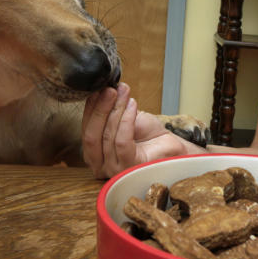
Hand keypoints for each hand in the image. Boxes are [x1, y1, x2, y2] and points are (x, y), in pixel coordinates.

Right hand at [81, 83, 203, 177]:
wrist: (171, 145)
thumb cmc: (148, 134)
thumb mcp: (124, 117)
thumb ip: (110, 109)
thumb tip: (102, 89)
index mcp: (94, 154)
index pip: (86, 130)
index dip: (90, 108)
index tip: (98, 89)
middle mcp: (100, 166)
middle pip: (91, 135)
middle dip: (100, 108)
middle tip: (110, 90)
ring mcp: (114, 170)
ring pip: (108, 136)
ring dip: (116, 110)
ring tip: (124, 93)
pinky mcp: (129, 167)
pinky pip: (122, 141)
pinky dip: (126, 120)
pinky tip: (132, 106)